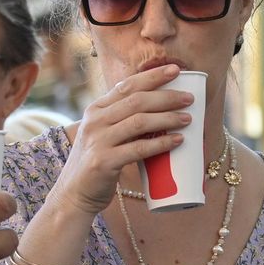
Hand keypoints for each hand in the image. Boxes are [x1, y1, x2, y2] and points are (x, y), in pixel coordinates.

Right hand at [54, 64, 193, 215]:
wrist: (74, 194)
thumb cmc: (96, 163)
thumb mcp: (103, 134)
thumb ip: (122, 120)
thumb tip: (160, 109)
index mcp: (95, 110)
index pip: (127, 86)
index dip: (152, 76)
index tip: (175, 70)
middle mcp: (95, 121)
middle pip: (136, 101)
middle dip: (166, 96)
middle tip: (189, 98)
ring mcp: (98, 141)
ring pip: (139, 121)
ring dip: (167, 118)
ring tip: (188, 119)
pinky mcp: (104, 162)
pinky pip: (138, 149)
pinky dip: (161, 144)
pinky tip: (177, 140)